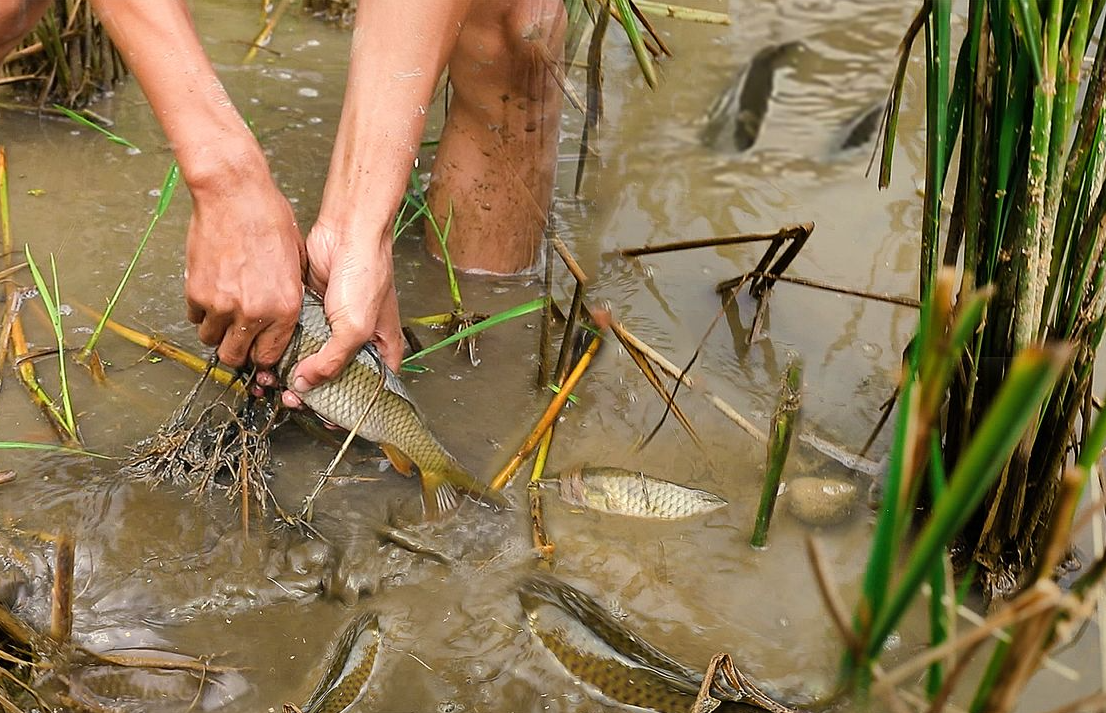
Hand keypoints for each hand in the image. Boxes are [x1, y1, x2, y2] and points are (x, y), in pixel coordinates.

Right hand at [184, 175, 305, 369]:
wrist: (234, 195)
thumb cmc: (268, 219)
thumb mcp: (296, 263)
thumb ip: (288, 297)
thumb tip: (282, 318)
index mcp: (284, 307)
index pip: (268, 355)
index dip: (261, 355)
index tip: (257, 349)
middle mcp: (254, 313)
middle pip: (235, 356)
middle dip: (236, 350)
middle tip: (236, 336)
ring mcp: (222, 305)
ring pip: (211, 340)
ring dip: (216, 331)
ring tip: (223, 312)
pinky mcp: (196, 292)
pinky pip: (194, 317)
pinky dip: (200, 312)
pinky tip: (210, 294)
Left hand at [281, 222, 402, 408]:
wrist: (347, 233)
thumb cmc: (366, 274)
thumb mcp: (354, 328)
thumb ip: (331, 361)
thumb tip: (304, 386)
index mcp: (381, 349)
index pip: (367, 390)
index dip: (346, 406)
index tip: (322, 417)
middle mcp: (358, 342)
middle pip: (335, 379)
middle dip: (311, 392)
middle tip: (291, 399)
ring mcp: (334, 328)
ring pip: (312, 360)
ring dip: (293, 373)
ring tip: (274, 381)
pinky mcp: (313, 313)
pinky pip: (297, 339)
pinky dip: (284, 350)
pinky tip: (269, 358)